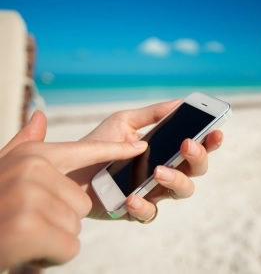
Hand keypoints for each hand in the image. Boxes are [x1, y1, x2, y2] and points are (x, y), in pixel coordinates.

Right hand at [0, 111, 147, 269]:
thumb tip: (39, 114)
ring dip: (54, 235)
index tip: (139, 145)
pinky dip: (51, 255)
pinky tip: (27, 249)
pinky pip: (68, 246)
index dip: (115, 149)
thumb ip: (26, 140)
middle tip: (31, 218)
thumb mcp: (6, 164)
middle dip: (62, 216)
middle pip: (82, 200)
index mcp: (35, 155)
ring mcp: (32, 197)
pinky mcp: (30, 229)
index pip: (87, 150)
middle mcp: (34, 170)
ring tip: (25, 231)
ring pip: (75, 223)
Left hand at [69, 99, 223, 220]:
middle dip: (197, 158)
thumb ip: (152, 114)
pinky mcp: (135, 209)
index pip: (196, 147)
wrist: (72, 168)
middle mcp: (164, 171)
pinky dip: (143, 206)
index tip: (215, 131)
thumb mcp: (125, 122)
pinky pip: (150, 214)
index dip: (210, 141)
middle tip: (186, 145)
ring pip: (182, 192)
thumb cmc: (100, 143)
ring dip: (176, 180)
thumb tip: (179, 102)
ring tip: (157, 171)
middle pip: (197, 170)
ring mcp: (153, 191)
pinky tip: (131, 196)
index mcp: (166, 151)